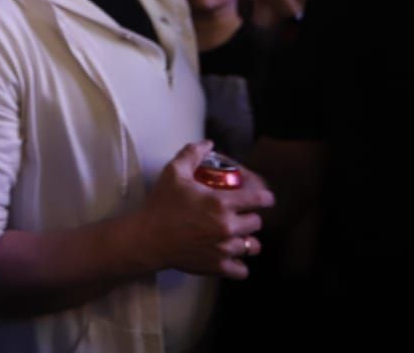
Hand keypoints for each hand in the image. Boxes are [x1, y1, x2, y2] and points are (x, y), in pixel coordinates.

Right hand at [137, 142, 273, 278]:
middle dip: (251, 216)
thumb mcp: (174, 172)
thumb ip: (193, 153)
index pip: (259, 199)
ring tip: (236, 235)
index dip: (264, 197)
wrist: (148, 239)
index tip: (263, 197)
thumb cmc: (161, 205)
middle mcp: (228, 227)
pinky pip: (242, 270)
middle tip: (240, 214)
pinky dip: (239, 264)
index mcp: (221, 203)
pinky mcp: (218, 267)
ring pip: (252, 246)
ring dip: (246, 239)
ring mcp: (224, 250)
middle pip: (257, 223)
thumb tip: (208, 144)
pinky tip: (231, 255)